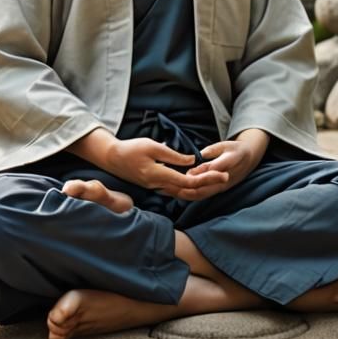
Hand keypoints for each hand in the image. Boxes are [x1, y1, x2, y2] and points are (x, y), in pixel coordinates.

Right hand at [106, 137, 229, 198]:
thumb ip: (172, 156)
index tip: (222, 173)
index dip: (206, 178)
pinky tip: (196, 182)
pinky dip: (188, 187)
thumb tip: (192, 162)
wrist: (112, 158)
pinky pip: (175, 190)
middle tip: (225, 177)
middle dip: (208, 184)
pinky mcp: (154, 185)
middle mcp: (159, 185)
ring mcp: (156, 187)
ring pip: (182, 192)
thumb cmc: (131, 149)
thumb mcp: (152, 147)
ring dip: (199, 187)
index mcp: (159, 175)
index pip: (188, 182)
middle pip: (188, 190)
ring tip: (214, 180)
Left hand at [173, 139, 260, 201]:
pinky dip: (185, 195)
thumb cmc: (235, 149)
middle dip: (181, 189)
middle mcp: (223, 181)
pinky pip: (199, 195)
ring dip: (181, 194)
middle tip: (165, 185)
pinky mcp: (215, 191)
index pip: (212, 171)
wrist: (249, 159)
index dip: (198, 173)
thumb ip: (213, 151)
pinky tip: (173, 192)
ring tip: (164, 189)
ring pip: (198, 195)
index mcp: (227, 166)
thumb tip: (199, 157)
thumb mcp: (226, 146)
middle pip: (201, 189)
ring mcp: (219, 188)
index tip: (184, 173)